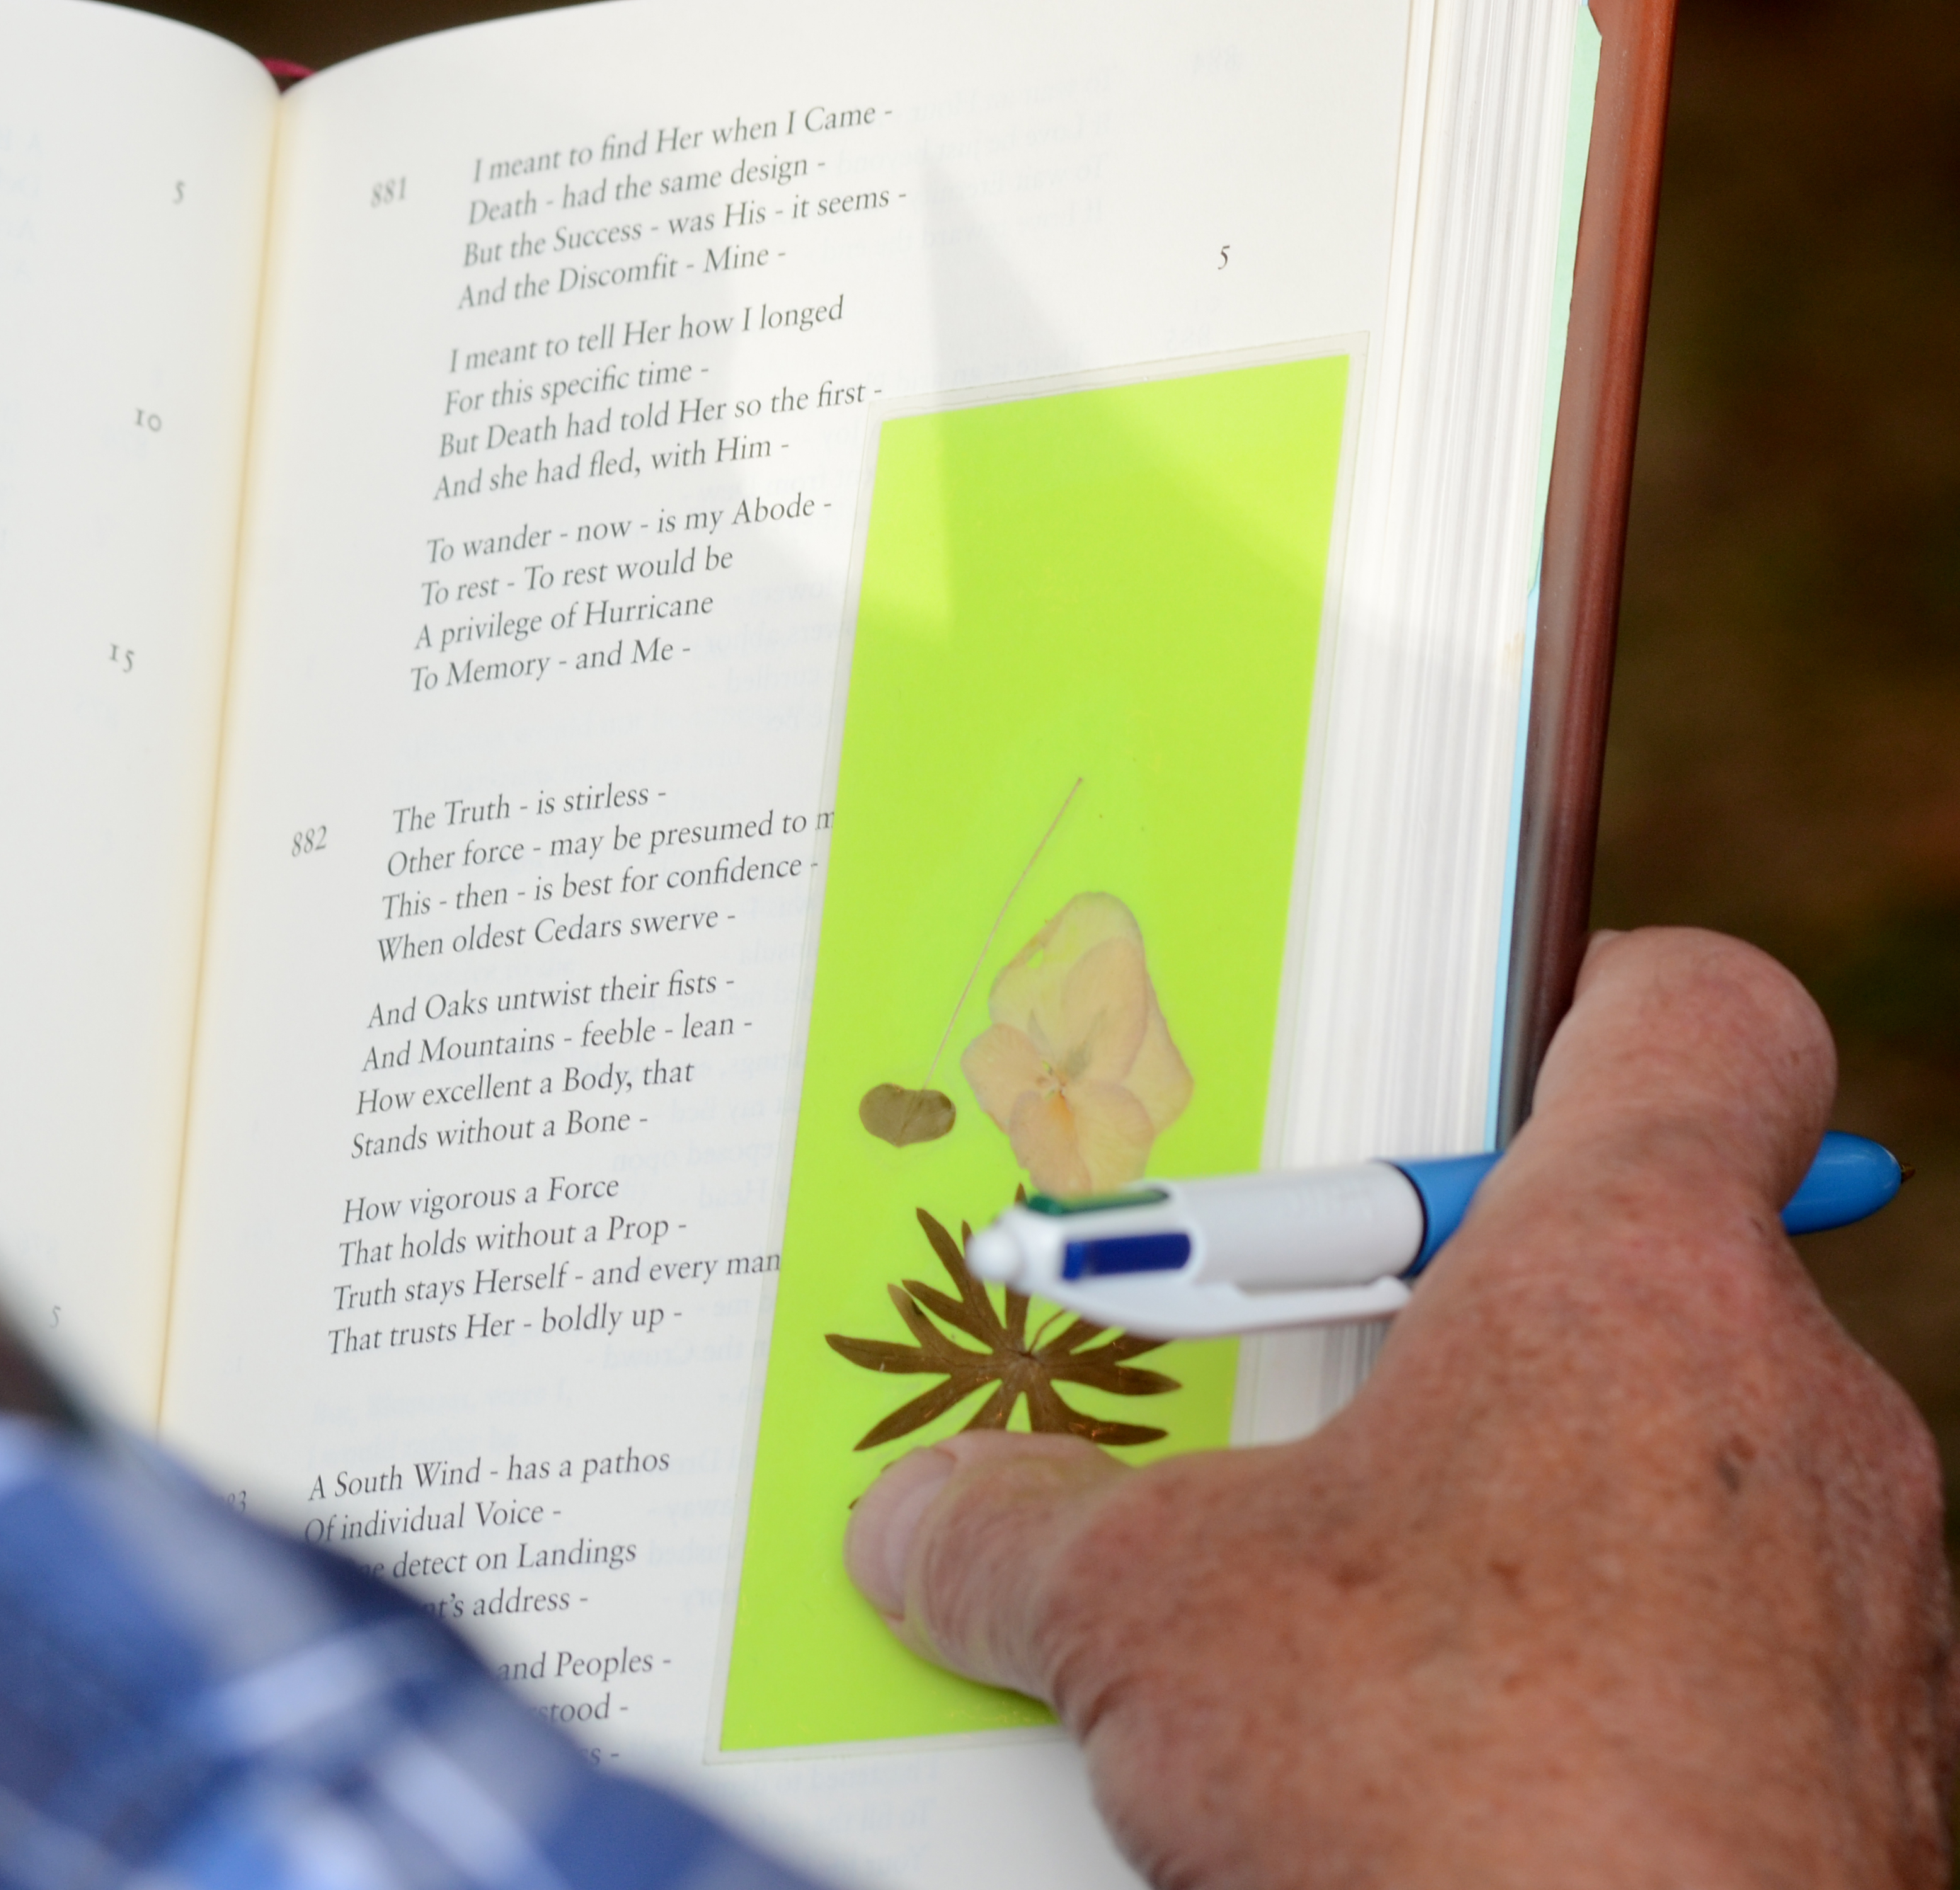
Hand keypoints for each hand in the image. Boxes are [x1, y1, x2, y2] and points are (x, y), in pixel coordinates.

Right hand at [843, 929, 1956, 1886]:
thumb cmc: (1446, 1785)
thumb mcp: (1148, 1617)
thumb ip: (1024, 1528)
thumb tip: (930, 1521)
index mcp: (1630, 1271)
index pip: (1696, 1018)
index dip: (1585, 1004)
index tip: (1469, 1064)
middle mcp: (1781, 1393)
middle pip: (1627, 1254)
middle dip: (1441, 1318)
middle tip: (1280, 1395)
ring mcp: (1849, 1581)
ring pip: (1655, 1457)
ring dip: (1492, 1499)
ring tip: (1315, 1607)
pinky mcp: (1859, 1744)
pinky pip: (1704, 1626)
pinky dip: (1569, 1650)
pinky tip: (1422, 1747)